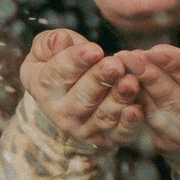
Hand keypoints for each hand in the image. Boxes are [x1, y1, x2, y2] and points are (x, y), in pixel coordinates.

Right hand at [19, 29, 144, 147]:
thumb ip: (49, 43)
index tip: (94, 50)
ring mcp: (83, 128)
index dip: (76, 61)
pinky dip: (128, 124)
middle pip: (82, 97)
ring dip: (117, 99)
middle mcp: (61, 113)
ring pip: (102, 115)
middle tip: (115, 65)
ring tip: (130, 82)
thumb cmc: (60, 64)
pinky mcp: (105, 139)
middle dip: (99, 80)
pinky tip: (136, 110)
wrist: (67, 99)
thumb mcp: (45, 50)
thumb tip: (60, 40)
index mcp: (43, 88)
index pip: (58, 74)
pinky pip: (119, 134)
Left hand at [118, 40, 179, 152]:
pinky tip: (122, 79)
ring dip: (137, 87)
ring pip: (157, 112)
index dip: (179, 66)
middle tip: (129, 56)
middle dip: (151, 76)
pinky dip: (131, 100)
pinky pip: (145, 122)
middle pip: (176, 100)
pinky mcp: (166, 145)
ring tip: (122, 63)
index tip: (156, 50)